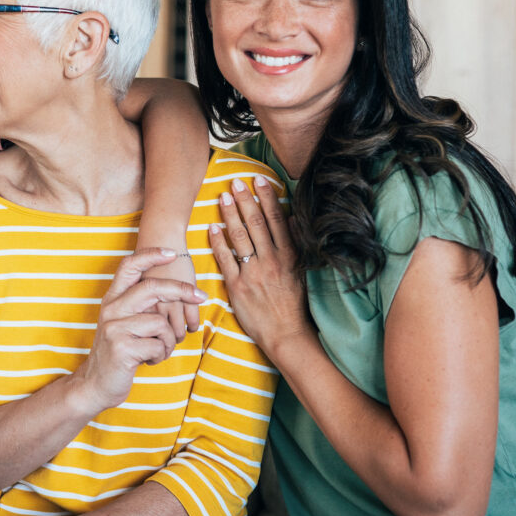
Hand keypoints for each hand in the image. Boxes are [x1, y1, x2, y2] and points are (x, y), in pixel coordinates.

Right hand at [73, 249, 203, 411]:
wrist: (95, 384)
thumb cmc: (118, 352)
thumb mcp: (123, 323)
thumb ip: (139, 306)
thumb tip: (173, 291)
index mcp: (112, 299)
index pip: (128, 266)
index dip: (150, 255)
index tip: (170, 253)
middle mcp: (111, 309)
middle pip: (152, 288)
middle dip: (181, 290)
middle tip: (201, 296)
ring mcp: (115, 328)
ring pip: (160, 322)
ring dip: (168, 340)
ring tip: (158, 350)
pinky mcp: (122, 348)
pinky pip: (158, 345)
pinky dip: (161, 355)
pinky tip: (149, 360)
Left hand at [140, 248, 201, 339]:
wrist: (161, 240)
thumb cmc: (148, 261)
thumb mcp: (136, 285)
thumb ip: (138, 304)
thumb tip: (141, 326)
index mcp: (138, 303)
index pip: (142, 332)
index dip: (147, 341)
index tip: (148, 346)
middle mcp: (153, 304)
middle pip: (159, 336)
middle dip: (162, 343)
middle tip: (164, 344)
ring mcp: (172, 302)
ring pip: (176, 332)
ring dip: (177, 336)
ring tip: (176, 336)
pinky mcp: (188, 298)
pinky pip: (191, 323)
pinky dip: (191, 327)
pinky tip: (190, 326)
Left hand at [207, 176, 310, 354]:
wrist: (287, 335)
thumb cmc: (296, 306)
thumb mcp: (302, 273)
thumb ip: (295, 247)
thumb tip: (292, 221)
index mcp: (289, 256)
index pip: (277, 220)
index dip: (267, 198)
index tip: (260, 180)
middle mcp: (272, 261)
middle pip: (256, 223)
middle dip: (246, 199)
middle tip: (236, 181)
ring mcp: (253, 273)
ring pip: (239, 237)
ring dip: (230, 214)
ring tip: (223, 196)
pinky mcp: (237, 286)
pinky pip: (225, 259)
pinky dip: (218, 241)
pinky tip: (212, 227)